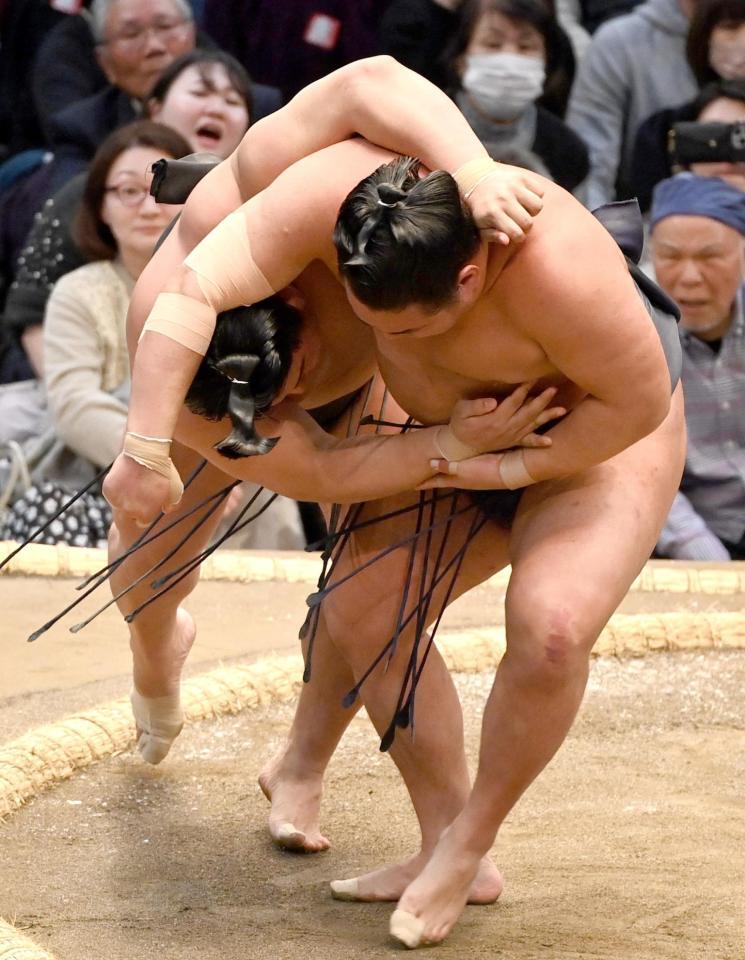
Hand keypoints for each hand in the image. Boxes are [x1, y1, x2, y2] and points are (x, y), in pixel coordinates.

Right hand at [103, 453, 181, 527]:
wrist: (146, 452)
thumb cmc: (163, 472)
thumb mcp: (175, 490)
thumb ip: (172, 505)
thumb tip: (166, 510)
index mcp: (145, 515)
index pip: (142, 522)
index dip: (145, 512)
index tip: (147, 503)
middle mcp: (129, 511)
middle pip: (127, 518)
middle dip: (132, 510)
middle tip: (137, 497)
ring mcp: (117, 501)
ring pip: (118, 506)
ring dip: (123, 500)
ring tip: (132, 485)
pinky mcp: (108, 490)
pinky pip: (111, 495)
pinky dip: (116, 490)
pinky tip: (125, 479)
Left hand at [418, 452, 508, 490]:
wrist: (512, 469)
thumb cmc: (487, 469)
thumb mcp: (465, 468)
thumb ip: (448, 466)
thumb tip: (429, 464)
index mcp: (456, 480)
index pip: (436, 482)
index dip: (424, 483)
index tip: (411, 486)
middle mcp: (463, 478)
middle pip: (443, 478)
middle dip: (431, 477)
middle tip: (418, 474)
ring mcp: (472, 474)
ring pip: (452, 471)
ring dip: (443, 469)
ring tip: (433, 465)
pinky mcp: (481, 466)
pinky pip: (462, 465)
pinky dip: (454, 463)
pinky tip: (455, 458)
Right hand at [449, 384, 565, 453]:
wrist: (460, 445)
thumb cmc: (460, 423)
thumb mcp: (461, 411)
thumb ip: (476, 406)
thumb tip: (492, 402)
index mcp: (495, 418)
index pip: (513, 401)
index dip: (524, 389)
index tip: (534, 378)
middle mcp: (506, 428)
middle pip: (528, 412)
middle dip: (542, 400)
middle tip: (553, 389)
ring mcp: (511, 436)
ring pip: (532, 425)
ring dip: (546, 417)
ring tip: (562, 410)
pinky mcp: (512, 441)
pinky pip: (527, 442)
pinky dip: (538, 442)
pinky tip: (550, 442)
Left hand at [466, 164, 544, 244]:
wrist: (478, 181)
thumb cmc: (481, 210)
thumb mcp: (480, 227)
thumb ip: (492, 236)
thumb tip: (506, 240)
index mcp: (493, 213)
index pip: (517, 233)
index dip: (518, 237)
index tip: (515, 234)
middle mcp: (503, 199)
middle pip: (529, 222)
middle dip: (526, 226)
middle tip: (518, 222)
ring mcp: (513, 186)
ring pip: (538, 206)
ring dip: (532, 211)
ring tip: (523, 209)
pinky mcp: (521, 177)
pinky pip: (540, 192)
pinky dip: (536, 196)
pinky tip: (525, 198)